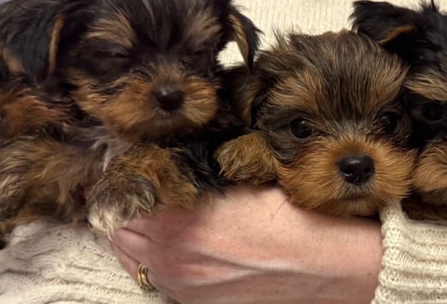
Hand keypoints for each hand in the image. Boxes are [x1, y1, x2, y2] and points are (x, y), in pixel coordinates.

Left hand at [111, 184, 382, 303]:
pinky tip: (177, 247)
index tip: (138, 167)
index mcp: (180, 221)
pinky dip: (157, 262)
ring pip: (132, 258)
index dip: (128, 177)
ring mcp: (183, 287)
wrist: (326, 263)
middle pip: (119, 229)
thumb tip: (169, 160)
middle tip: (146, 191)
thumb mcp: (241, 179)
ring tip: (158, 219)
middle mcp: (172, 259)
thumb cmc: (293, 215)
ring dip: (138, 236)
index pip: (122, 196)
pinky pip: (156, 281)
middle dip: (129, 208)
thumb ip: (196, 173)